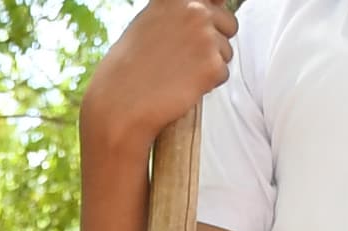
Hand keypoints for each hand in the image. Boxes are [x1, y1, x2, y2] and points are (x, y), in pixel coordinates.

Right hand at [84, 0, 237, 151]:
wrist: (119, 104)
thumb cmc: (128, 68)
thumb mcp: (150, 23)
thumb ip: (179, 13)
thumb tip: (206, 6)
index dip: (210, 16)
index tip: (198, 31)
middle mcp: (195, 10)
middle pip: (228, 24)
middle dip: (214, 43)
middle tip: (184, 60)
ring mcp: (206, 37)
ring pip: (226, 51)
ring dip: (210, 65)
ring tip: (179, 74)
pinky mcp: (213, 65)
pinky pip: (223, 74)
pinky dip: (207, 85)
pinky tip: (182, 87)